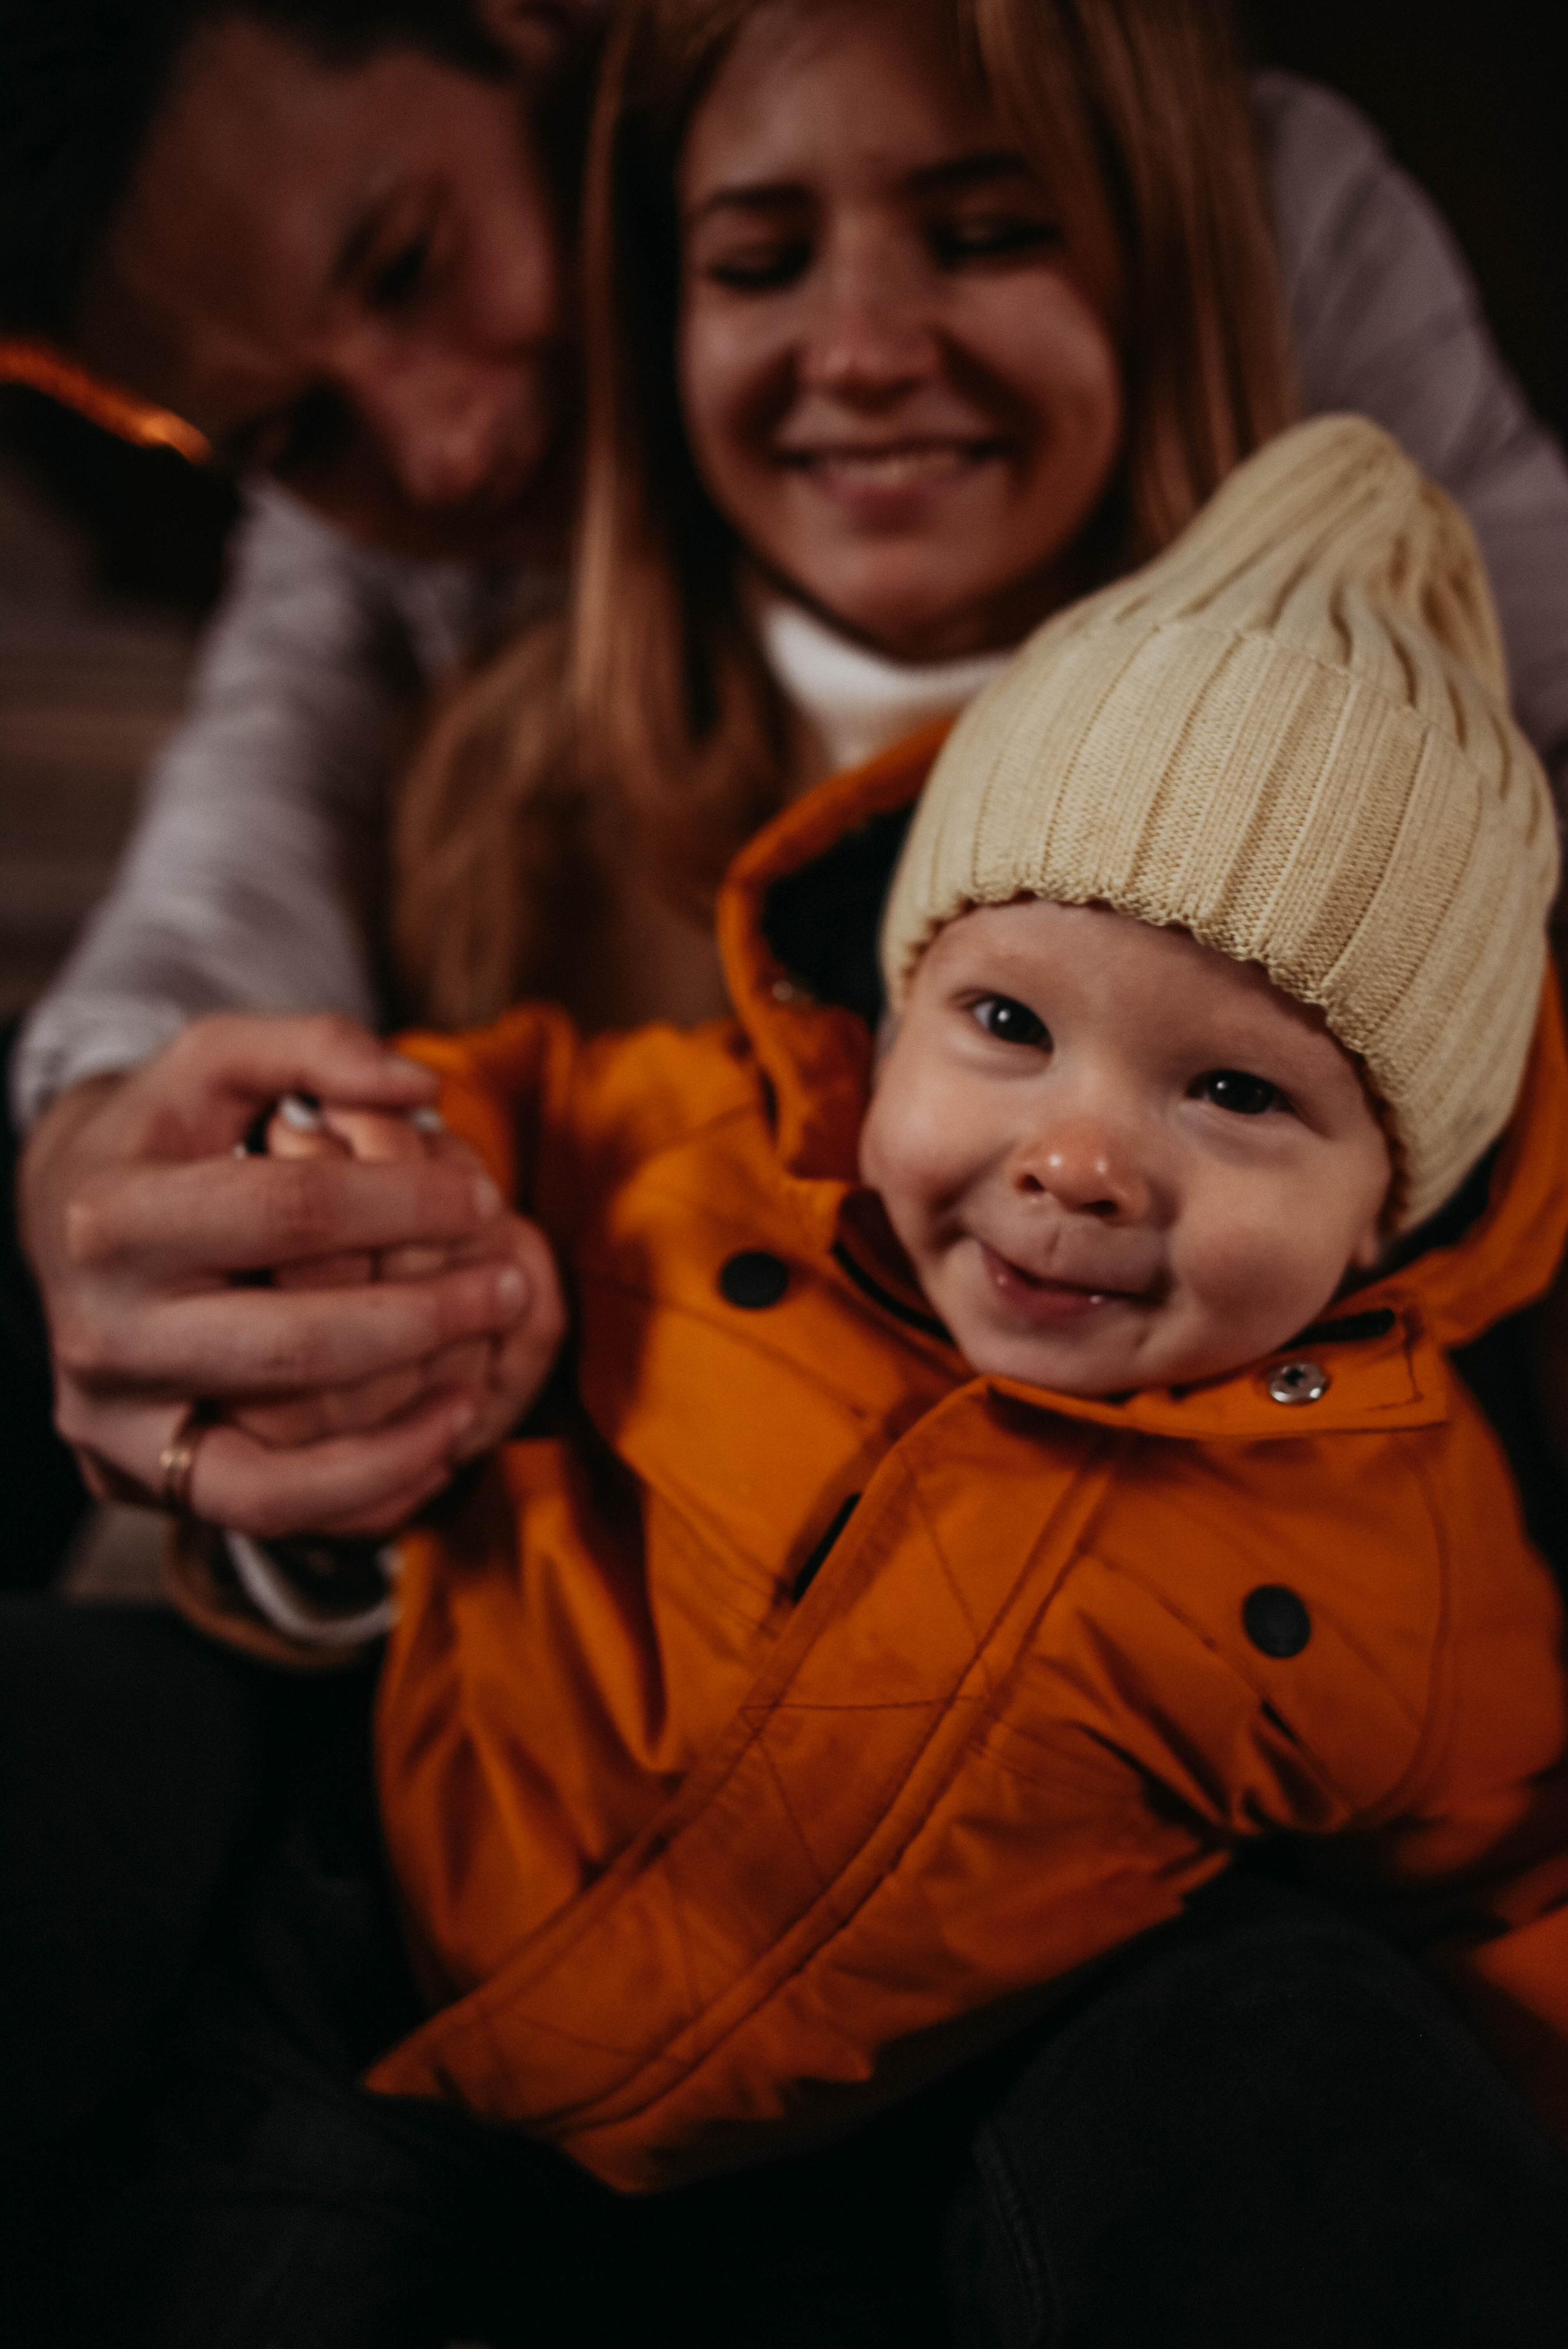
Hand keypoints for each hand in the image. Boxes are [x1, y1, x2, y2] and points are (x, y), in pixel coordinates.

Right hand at [20, 1015, 534, 1536]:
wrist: (69, 1229)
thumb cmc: (167, 1137)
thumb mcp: (217, 1062)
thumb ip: (318, 1047)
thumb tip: (422, 1086)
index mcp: (114, 1217)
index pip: (290, 1213)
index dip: (404, 1204)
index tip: (481, 1197)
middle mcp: (102, 1334)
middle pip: (294, 1348)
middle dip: (425, 1320)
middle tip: (508, 1287)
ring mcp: (114, 1423)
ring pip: (272, 1467)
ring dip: (398, 1437)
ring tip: (478, 1390)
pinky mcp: (138, 1479)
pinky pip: (262, 1515)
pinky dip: (358, 1495)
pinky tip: (432, 1447)